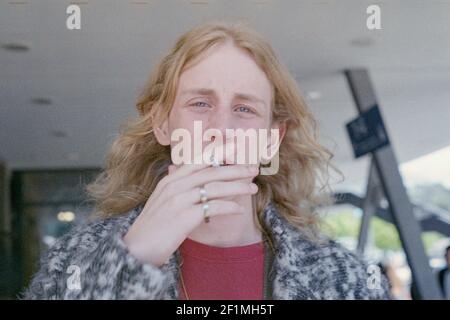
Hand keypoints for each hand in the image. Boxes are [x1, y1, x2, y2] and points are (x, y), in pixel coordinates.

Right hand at [123, 160, 258, 266]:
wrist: (136, 248)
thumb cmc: (153, 226)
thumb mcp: (163, 200)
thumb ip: (178, 186)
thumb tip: (189, 177)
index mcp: (170, 179)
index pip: (198, 160)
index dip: (218, 152)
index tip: (236, 146)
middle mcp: (175, 185)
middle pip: (211, 171)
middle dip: (235, 169)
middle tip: (253, 168)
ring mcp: (179, 199)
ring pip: (215, 187)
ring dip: (237, 187)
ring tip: (252, 188)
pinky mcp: (185, 216)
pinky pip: (213, 207)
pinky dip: (229, 206)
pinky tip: (239, 209)